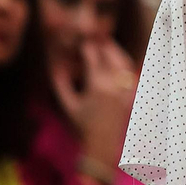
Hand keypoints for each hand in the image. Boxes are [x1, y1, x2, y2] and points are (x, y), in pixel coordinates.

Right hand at [52, 41, 138, 167]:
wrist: (102, 144)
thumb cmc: (82, 125)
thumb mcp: (68, 105)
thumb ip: (60, 84)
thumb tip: (54, 65)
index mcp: (97, 85)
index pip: (92, 57)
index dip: (86, 47)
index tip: (81, 43)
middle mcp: (113, 84)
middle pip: (109, 54)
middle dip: (101, 44)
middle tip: (94, 39)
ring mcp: (124, 88)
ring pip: (123, 60)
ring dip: (114, 50)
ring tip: (105, 45)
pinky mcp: (130, 92)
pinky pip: (129, 71)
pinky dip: (123, 61)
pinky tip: (115, 59)